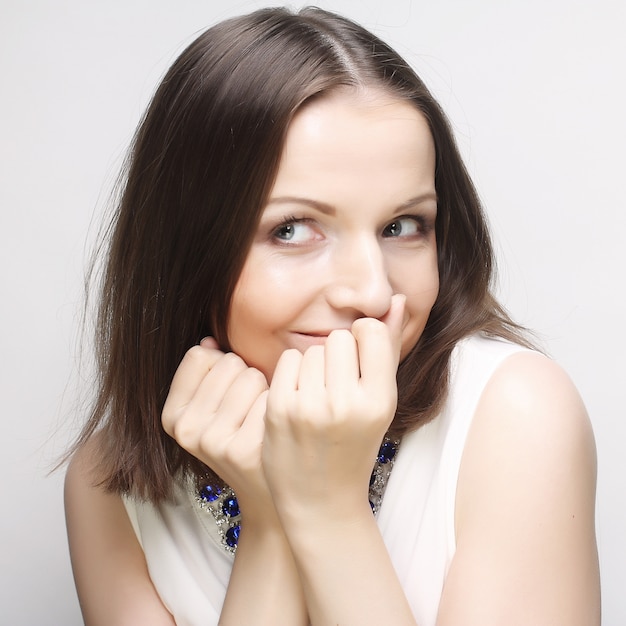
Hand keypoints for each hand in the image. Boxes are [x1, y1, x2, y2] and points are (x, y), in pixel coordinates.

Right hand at [161, 338, 270, 514]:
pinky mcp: (244, 449)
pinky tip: (274, 429)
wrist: (267, 490)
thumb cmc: (244, 436)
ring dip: (264, 390)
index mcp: (172, 415)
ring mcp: (213, 442)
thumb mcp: (214, 406)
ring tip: (261, 418)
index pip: (200, 355)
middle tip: (249, 409)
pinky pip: (271, 396)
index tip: (228, 392)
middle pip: (228, 362)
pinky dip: (279, 406)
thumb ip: (208, 370)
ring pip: (251, 375)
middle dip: (245, 377)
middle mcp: (186, 430)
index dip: (223, 366)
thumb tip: (209, 341)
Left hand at [262, 294, 405, 523]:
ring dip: (314, 366)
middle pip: (338, 337)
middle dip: (338, 355)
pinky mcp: (278, 409)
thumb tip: (399, 299)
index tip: (360, 363)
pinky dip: (292, 374)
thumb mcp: (382, 401)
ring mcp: (309, 407)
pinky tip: (298, 399)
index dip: (364, 341)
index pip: (371, 330)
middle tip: (338, 388)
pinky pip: (288, 361)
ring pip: (312, 349)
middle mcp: (346, 403)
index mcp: (381, 400)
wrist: (321, 499)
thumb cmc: (355, 444)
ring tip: (318, 398)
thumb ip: (389, 348)